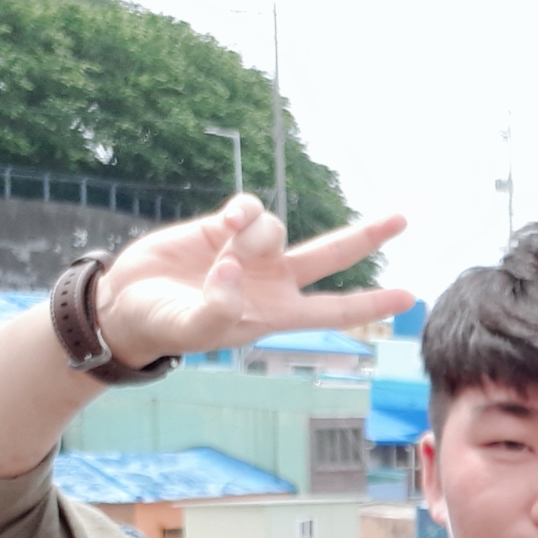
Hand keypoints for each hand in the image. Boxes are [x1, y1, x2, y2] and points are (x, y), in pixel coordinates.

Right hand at [93, 195, 410, 365]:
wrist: (128, 302)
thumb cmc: (165, 325)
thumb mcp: (192, 328)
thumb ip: (219, 307)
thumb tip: (236, 270)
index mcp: (278, 314)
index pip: (336, 310)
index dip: (372, 303)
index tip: (409, 295)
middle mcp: (274, 281)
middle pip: (333, 255)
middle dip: (367, 235)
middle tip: (403, 218)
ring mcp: (251, 252)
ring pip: (278, 229)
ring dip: (256, 237)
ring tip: (222, 255)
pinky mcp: (224, 227)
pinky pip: (251, 209)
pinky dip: (243, 212)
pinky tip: (225, 224)